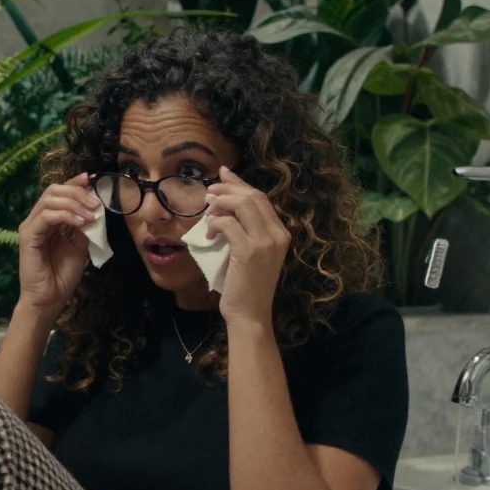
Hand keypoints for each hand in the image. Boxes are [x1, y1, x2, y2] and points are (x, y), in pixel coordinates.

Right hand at [16, 172, 101, 312]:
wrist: (50, 299)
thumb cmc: (62, 276)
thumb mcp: (80, 246)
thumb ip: (84, 227)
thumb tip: (95, 209)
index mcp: (49, 220)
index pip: (59, 192)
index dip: (74, 183)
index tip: (92, 179)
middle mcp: (37, 219)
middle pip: (53, 190)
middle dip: (77, 192)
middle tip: (95, 203)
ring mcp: (31, 226)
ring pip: (49, 200)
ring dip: (74, 203)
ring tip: (91, 215)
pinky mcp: (28, 236)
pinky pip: (46, 216)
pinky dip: (66, 215)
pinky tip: (81, 223)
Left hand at [205, 166, 290, 326]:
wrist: (250, 314)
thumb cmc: (247, 286)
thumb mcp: (253, 254)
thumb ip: (247, 232)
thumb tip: (226, 210)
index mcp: (281, 233)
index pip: (261, 198)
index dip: (241, 184)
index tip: (224, 175)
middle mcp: (278, 234)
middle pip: (253, 196)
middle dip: (229, 187)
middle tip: (210, 190)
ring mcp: (265, 242)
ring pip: (242, 205)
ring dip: (220, 203)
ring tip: (208, 211)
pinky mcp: (248, 251)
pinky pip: (228, 224)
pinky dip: (214, 224)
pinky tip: (208, 234)